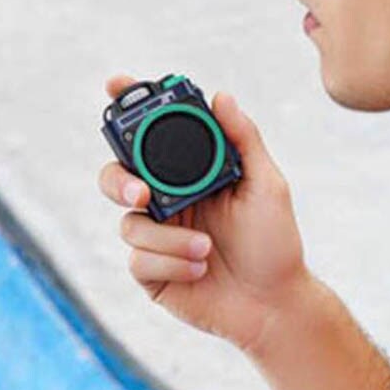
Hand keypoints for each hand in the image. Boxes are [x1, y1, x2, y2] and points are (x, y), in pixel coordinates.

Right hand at [98, 74, 309, 353]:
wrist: (273, 305)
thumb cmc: (275, 242)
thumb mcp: (267, 185)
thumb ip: (244, 140)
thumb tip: (221, 95)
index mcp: (192, 175)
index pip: (154, 136)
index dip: (130, 108)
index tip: (114, 84)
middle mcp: (168, 200)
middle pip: (118, 176)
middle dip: (119, 181)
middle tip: (142, 193)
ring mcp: (157, 236)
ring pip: (129, 223)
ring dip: (170, 238)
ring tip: (207, 250)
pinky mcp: (150, 271)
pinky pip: (138, 259)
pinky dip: (172, 262)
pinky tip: (200, 269)